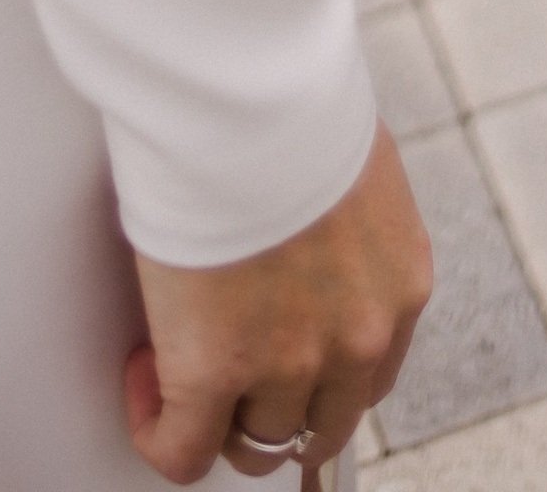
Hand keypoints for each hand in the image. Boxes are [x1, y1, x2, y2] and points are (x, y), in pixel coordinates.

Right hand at [125, 125, 430, 485]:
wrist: (251, 96)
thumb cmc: (295, 105)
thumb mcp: (357, 173)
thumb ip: (350, 229)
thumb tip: (312, 237)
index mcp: (400, 287)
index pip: (370, 378)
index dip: (319, 375)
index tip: (281, 348)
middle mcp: (359, 337)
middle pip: (321, 423)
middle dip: (275, 406)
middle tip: (233, 370)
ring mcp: (289, 363)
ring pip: (256, 439)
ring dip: (218, 411)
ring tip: (182, 355)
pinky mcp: (215, 373)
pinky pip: (182, 450)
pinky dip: (157, 428)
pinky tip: (145, 377)